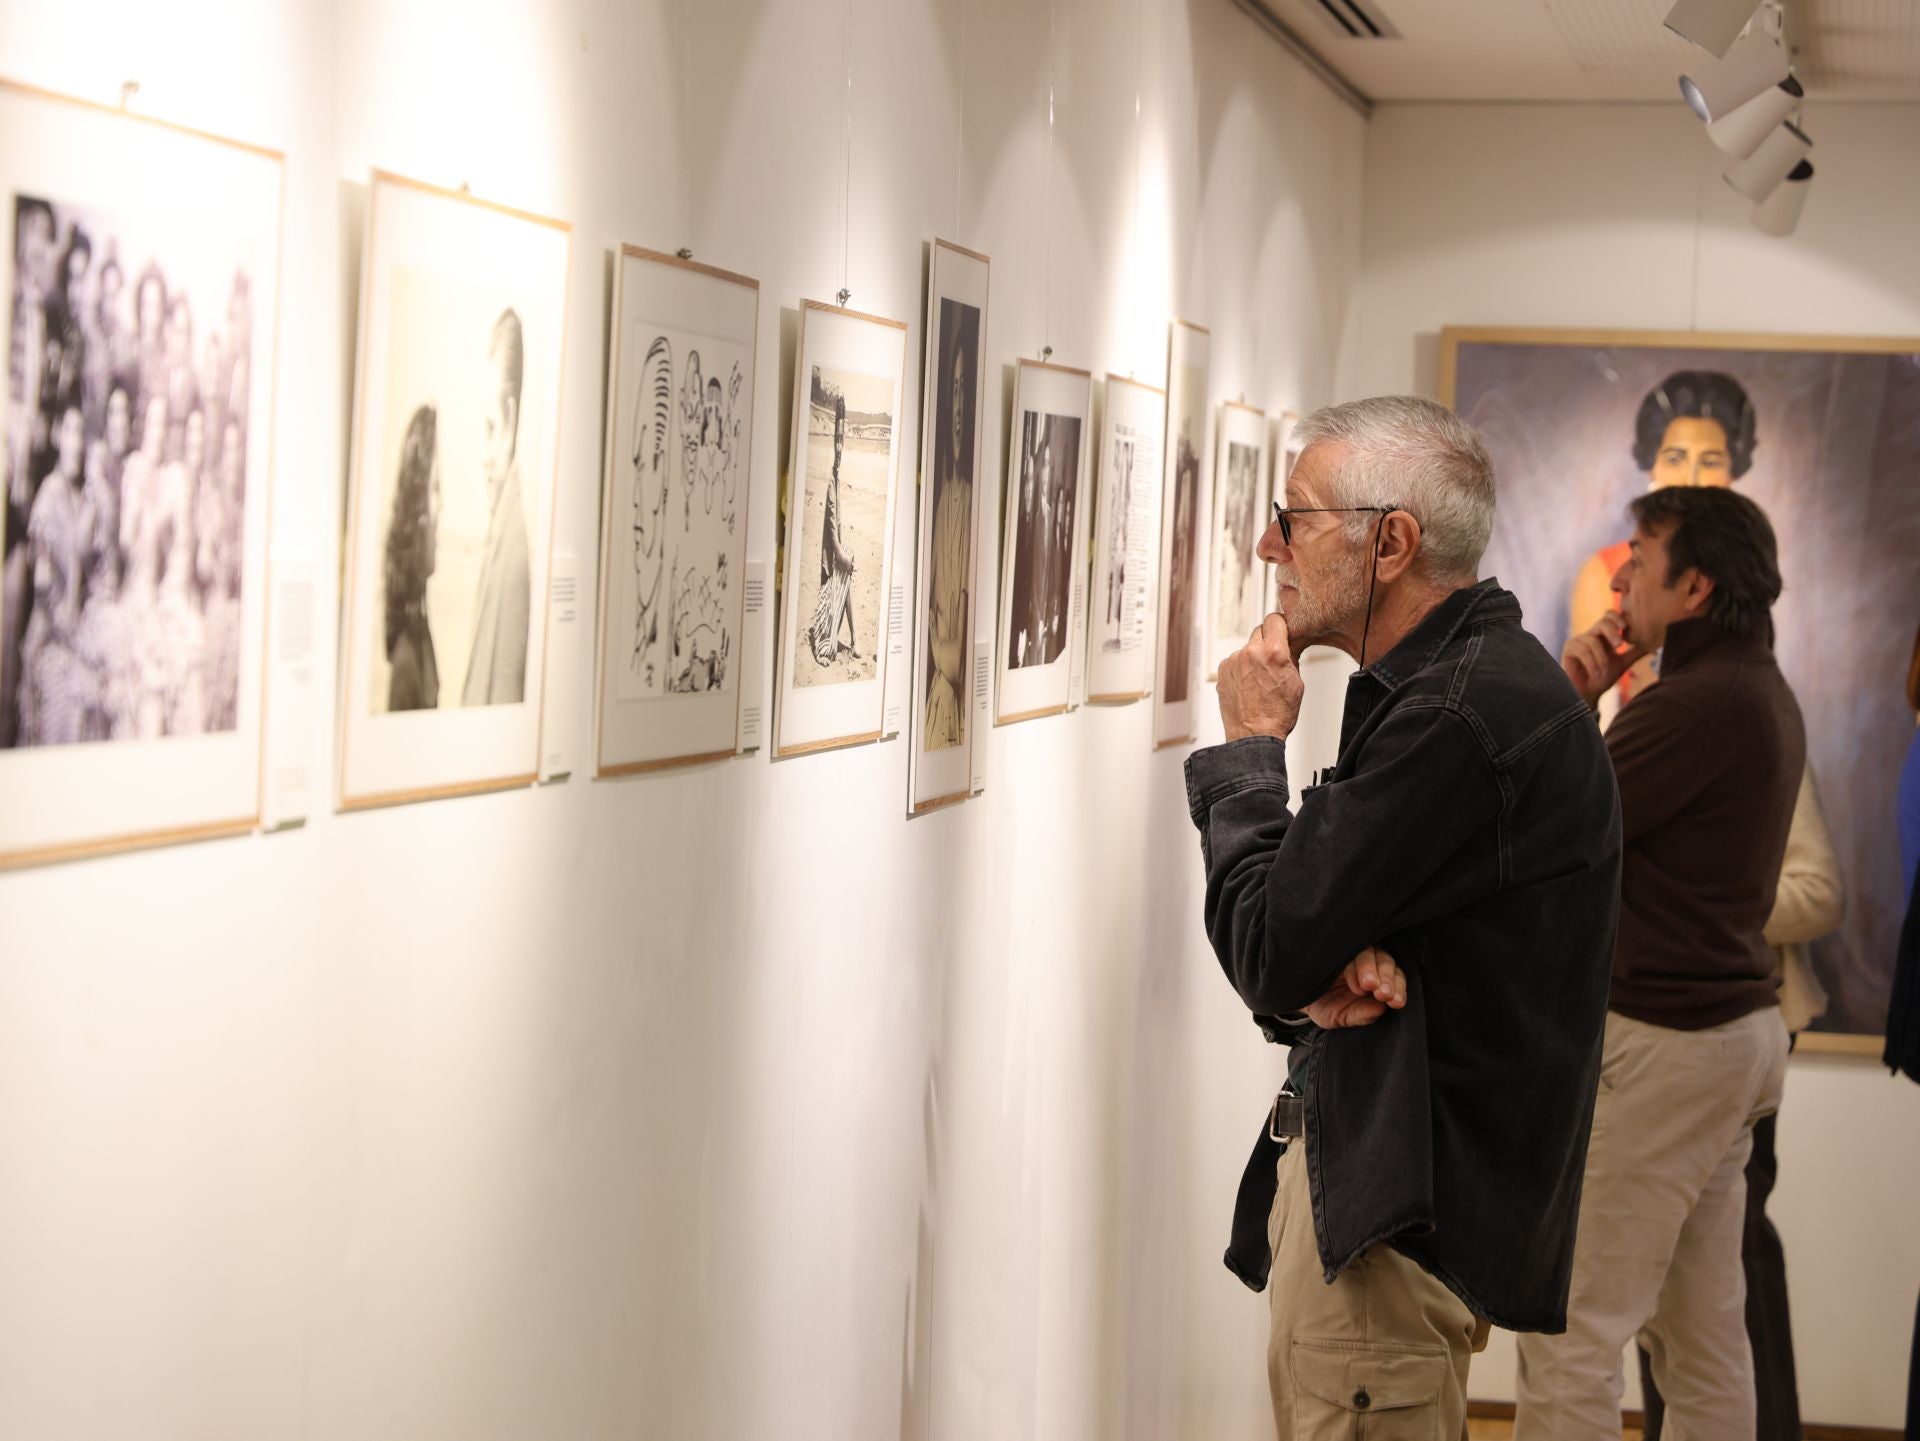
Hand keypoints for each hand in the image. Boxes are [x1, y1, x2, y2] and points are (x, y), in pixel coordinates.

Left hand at [1217, 612, 1304, 742]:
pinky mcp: (1222, 670)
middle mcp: (1251, 653)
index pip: (1274, 619)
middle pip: (1259, 630)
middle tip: (1271, 659)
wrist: (1253, 735)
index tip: (1280, 631)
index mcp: (1274, 653)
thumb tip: (1288, 644)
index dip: (1279, 625)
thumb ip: (1291, 657)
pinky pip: (1234, 661)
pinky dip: (1240, 668)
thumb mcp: (1296, 682)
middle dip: (1267, 641)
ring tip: (1259, 680)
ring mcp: (1234, 661)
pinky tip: (1247, 685)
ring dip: (1253, 657)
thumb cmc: (1277, 714)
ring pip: (1246, 648)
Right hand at [1304, 946, 1407, 1028]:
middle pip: (1385, 961)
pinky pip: (1348, 947)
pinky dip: (1352, 964)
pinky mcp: (1336, 946)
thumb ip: (1362, 1015)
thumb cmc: (1324, 1005)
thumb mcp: (1342, 1016)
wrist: (1297, 995)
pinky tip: (1352, 980)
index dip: (1398, 988)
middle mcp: (1367, 962)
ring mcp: (1351, 952)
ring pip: (1369, 951)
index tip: (1395, 1002)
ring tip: (1367, 986)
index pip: (1395, 977)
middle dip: (1386, 978)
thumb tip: (1380, 1009)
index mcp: (1376, 979)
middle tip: (1383, 994)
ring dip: (1370, 968)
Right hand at [1561, 611, 1647, 707]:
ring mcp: (1578, 640)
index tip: (1625, 627)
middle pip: (1602, 622)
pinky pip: (1583, 650)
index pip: (1609, 616)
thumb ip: (1634, 652)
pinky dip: (1592, 664)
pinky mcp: (1569, 648)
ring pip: (1593, 640)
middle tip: (1619, 645)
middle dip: (1612, 632)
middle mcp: (1591, 635)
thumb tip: (1653, 644)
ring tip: (1603, 672)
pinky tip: (1595, 674)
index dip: (1618, 617)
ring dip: (1601, 658)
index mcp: (1603, 636)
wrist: (1586, 695)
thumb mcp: (1622, 664)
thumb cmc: (1602, 679)